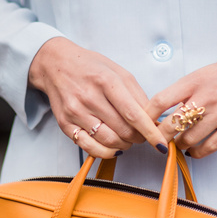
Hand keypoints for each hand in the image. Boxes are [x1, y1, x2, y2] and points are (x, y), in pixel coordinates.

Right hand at [28, 37, 168, 157]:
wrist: (55, 65)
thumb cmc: (90, 67)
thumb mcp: (118, 72)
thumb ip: (137, 95)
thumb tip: (153, 119)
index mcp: (106, 81)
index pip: (133, 114)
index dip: (150, 132)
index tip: (161, 143)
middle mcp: (89, 98)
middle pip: (123, 131)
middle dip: (139, 138)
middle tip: (141, 135)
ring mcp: (76, 112)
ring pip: (109, 142)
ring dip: (125, 145)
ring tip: (127, 138)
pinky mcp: (65, 124)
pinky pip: (90, 147)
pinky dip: (107, 152)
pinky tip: (113, 148)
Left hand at [146, 32, 216, 158]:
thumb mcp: (202, 74)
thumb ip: (183, 92)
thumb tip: (161, 112)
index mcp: (193, 81)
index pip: (159, 102)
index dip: (145, 117)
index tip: (141, 125)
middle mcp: (205, 97)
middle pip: (171, 125)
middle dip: (160, 137)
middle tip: (158, 141)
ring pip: (188, 139)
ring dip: (179, 146)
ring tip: (178, 144)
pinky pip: (209, 147)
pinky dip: (197, 152)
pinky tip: (194, 150)